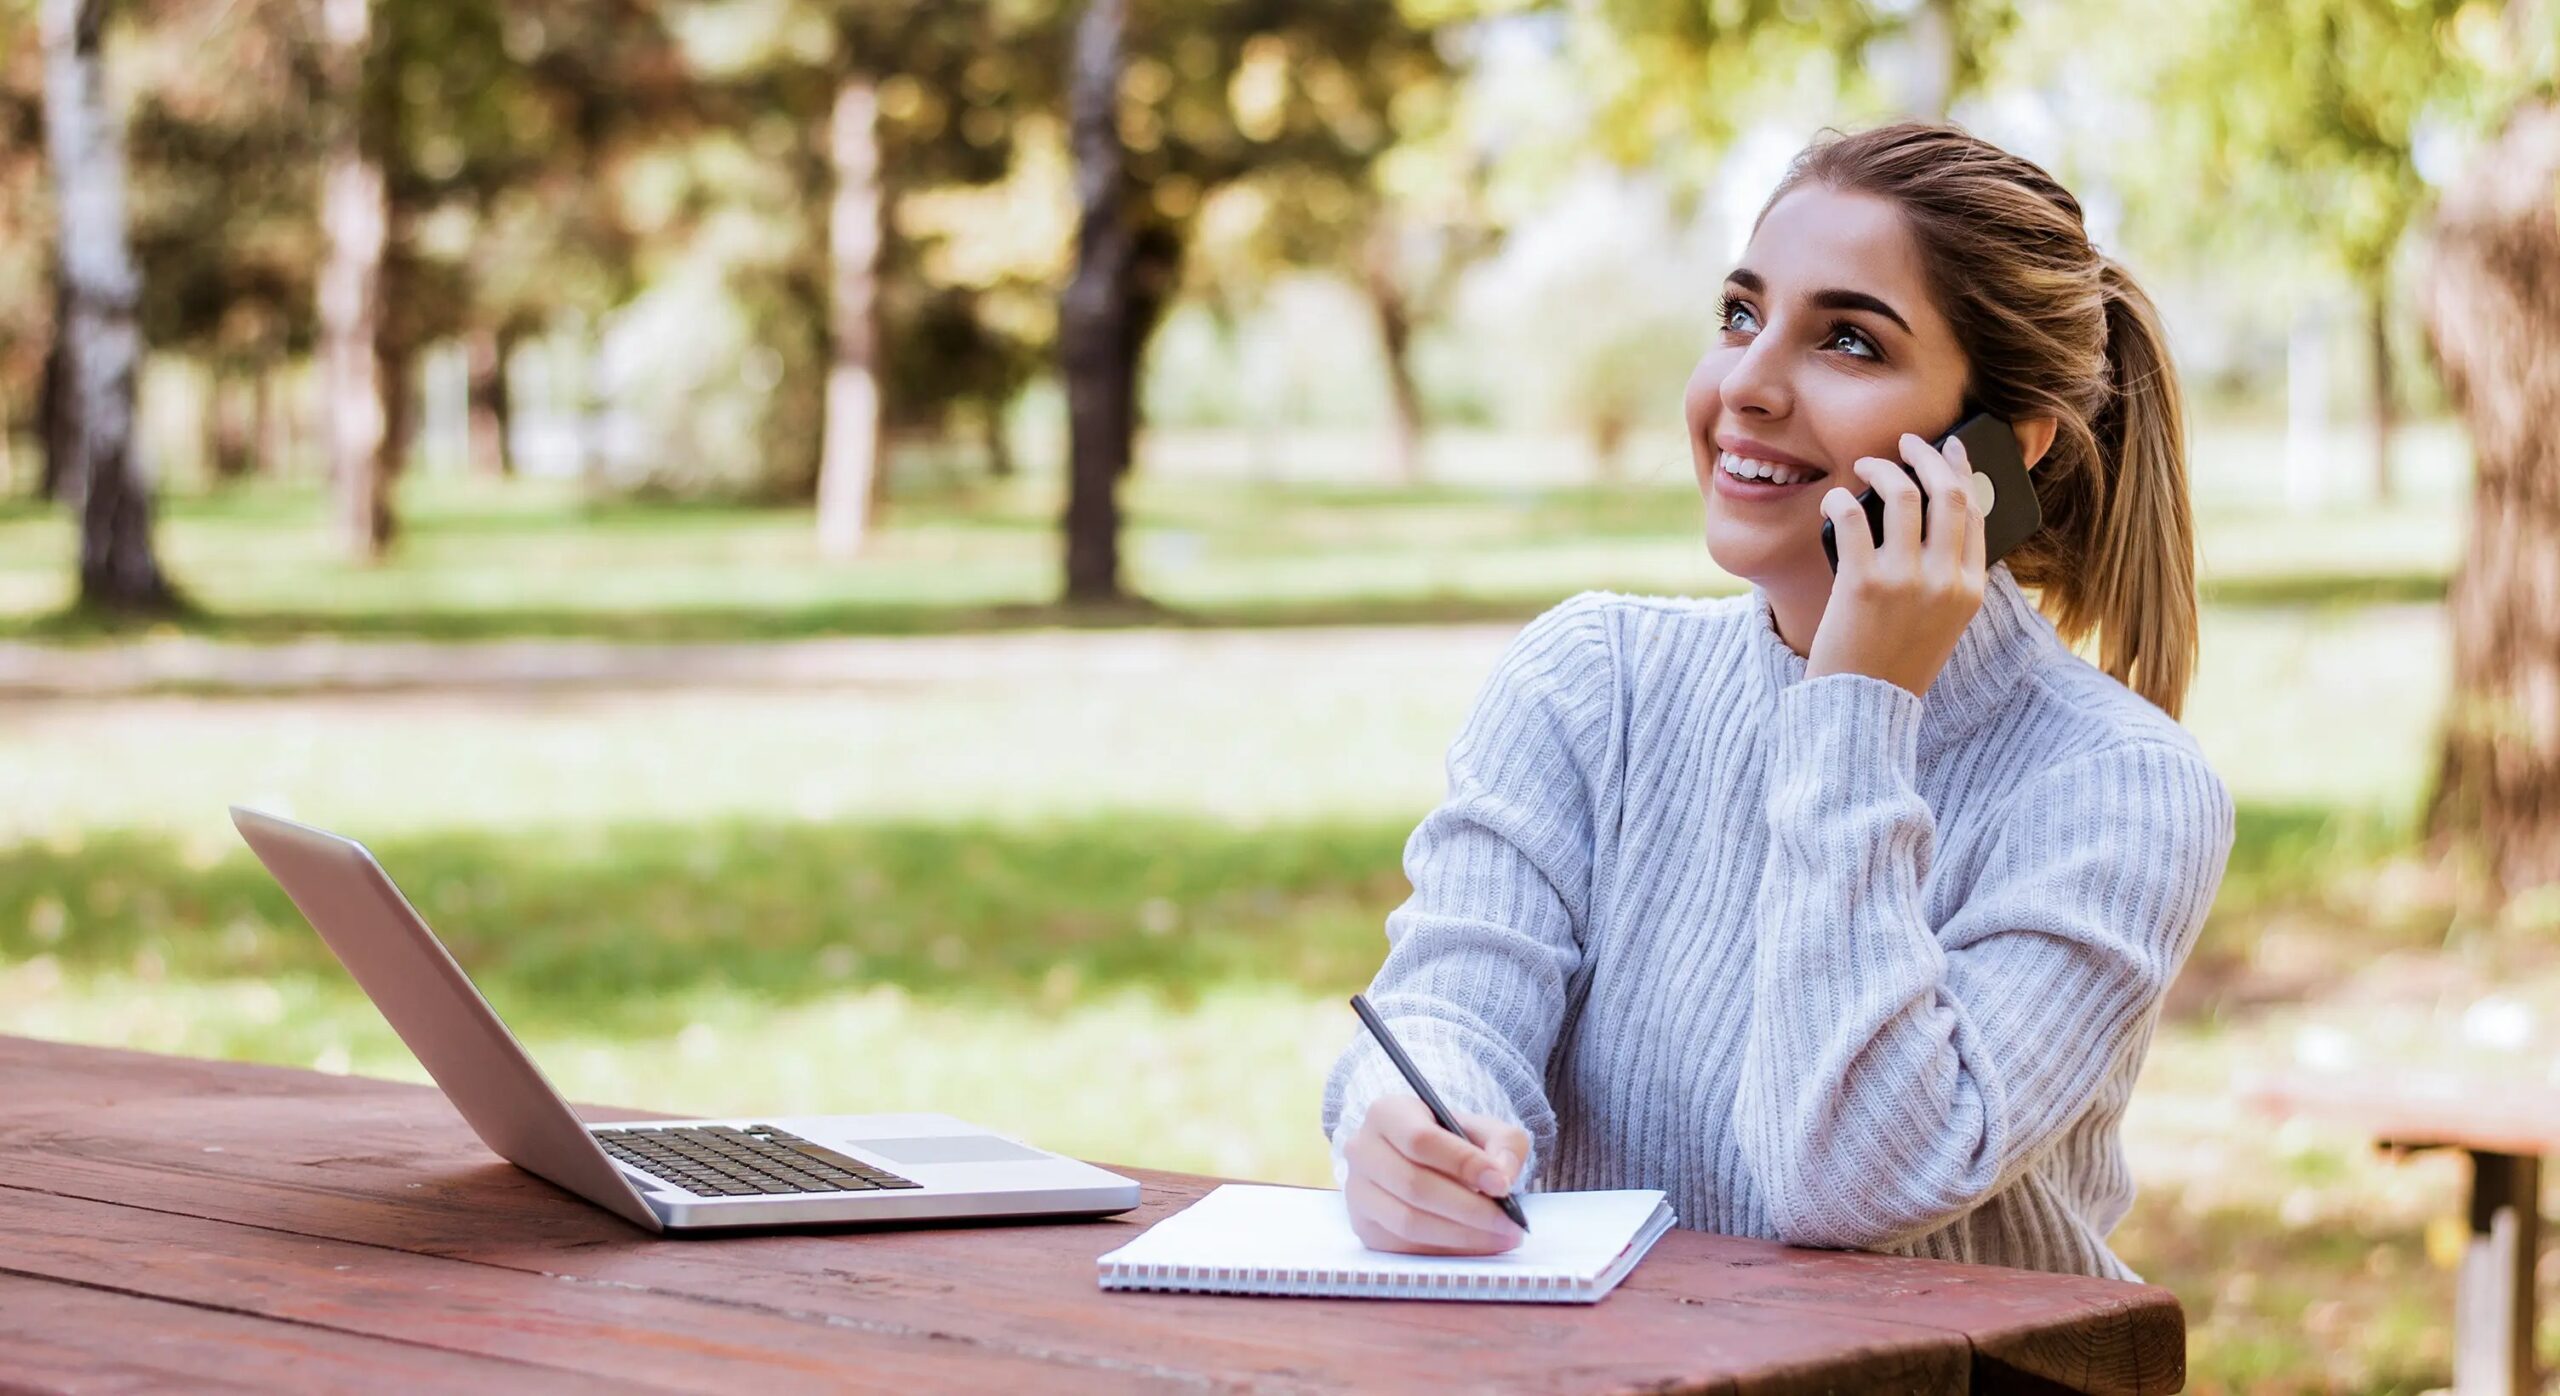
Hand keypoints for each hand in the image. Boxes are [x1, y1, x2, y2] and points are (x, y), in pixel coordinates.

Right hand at [1341, 1095, 1529, 1254]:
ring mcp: (1357, 1192)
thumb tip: (1502, 1178)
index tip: (1503, 1185)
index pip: (1422, 1140)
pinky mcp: (1363, 1227)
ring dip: (1461, 1236)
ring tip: (1500, 1237)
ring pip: (1408, 1222)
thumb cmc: (1454, 1142)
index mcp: (1388, 1113)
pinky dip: (1446, 1251)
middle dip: (1470, 1209)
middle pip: (1414, 1186)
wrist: (1424, 1161)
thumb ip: (1503, 1144)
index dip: (1463, 1164)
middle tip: (1509, 1223)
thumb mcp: (1485, 1129)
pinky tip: (1476, 1246)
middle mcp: (1362, 1150)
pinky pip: (1404, 1247)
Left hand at [1808, 430, 1987, 698]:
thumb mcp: (1939, 622)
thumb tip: (1927, 512)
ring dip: (1882, 467)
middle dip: (1928, 454)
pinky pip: (1852, 517)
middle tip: (1908, 440)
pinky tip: (1834, 499)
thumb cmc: (1894, 662)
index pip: (1975, 513)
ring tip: (1866, 462)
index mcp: (1971, 590)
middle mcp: (1946, 581)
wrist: (1862, 709)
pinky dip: (1841, 498)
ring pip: (1903, 495)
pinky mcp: (1863, 583)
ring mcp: (1906, 580)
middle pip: (1948, 493)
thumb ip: (1945, 575)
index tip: (1950, 449)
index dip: (1961, 472)